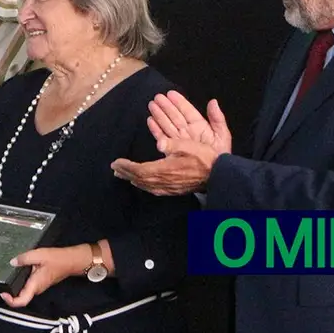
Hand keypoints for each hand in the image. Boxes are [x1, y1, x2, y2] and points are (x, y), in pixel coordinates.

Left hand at [0, 245, 89, 308]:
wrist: (71, 261)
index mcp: (35, 284)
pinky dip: (20, 283)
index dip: (10, 301)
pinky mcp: (39, 283)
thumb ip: (24, 258)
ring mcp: (39, 287)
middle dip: (9, 294)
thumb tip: (12, 262)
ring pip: (24, 292)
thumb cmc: (57, 259)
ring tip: (5, 279)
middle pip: (21, 298)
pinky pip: (27, 287)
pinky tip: (15, 273)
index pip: (22, 301)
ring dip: (14, 289)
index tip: (2, 293)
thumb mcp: (39, 254)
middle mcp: (37, 289)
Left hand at [113, 91, 231, 194]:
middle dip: (126, 173)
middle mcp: (164, 181)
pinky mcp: (174, 191)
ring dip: (133, 179)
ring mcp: (169, 188)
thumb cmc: (204, 159)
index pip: (139, 170)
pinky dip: (144, 185)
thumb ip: (172, 143)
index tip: (116, 162)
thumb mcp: (189, 146)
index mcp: (165, 169)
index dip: (126, 167)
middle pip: (139, 179)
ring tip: (124, 175)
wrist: (218, 176)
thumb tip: (159, 142)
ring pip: (146, 185)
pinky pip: (154, 190)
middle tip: (115, 168)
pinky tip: (142, 184)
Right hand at [146, 92, 231, 153]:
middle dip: (166, 106)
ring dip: (159, 114)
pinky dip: (156, 129)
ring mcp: (179, 140)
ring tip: (152, 105)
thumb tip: (213, 101)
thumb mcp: (222, 135)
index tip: (170, 93)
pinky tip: (150, 120)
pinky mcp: (172, 150)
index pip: (187, 111)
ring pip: (167, 124)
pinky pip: (162, 137)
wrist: (214, 174)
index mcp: (199, 126)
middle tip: (157, 97)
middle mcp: (187, 132)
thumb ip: (217, 118)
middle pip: (175, 116)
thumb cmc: (220, 155)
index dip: (179, 102)